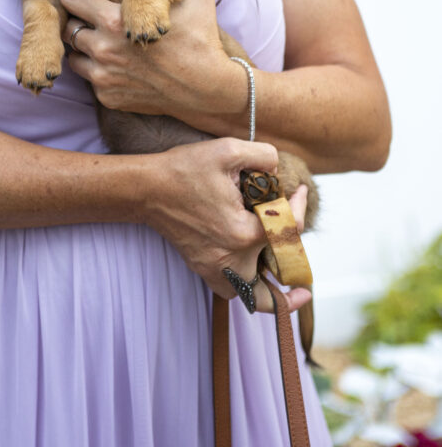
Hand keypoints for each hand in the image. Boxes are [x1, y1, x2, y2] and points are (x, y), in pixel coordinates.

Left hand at [61, 0, 242, 121]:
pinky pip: (91, 82)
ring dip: (84, 50)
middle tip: (91, 21)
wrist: (207, 88)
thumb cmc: (201, 39)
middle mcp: (103, 49)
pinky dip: (99, 73)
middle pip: (68, 29)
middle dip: (77, 23)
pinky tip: (117, 67)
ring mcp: (104, 77)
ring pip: (75, 57)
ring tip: (102, 44)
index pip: (72, 0)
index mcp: (114, 20)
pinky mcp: (109, 98)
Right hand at [144, 137, 311, 314]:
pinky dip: (251, 292)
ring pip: (260, 297)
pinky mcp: (205, 269)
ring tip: (295, 287)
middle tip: (297, 232)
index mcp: (242, 233)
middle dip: (294, 249)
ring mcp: (217, 269)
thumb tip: (279, 170)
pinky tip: (259, 278)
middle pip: (280, 266)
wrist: (147, 189)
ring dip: (278, 291)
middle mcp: (232, 259)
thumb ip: (263, 154)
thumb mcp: (227, 150)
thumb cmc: (184, 170)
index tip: (300, 190)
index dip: (300, 207)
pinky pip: (236, 293)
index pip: (288, 229)